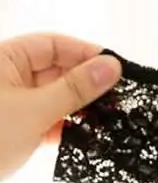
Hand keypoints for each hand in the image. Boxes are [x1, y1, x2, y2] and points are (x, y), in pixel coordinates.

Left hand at [0, 32, 121, 180]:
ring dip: (82, 109)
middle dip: (88, 84)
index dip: (86, 54)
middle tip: (121, 99)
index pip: (53, 45)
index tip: (117, 69)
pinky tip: (88, 138)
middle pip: (58, 71)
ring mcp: (14, 104)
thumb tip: (112, 66)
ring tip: (110, 120)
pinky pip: (51, 120)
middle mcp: (8, 77)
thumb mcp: (35, 110)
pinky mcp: (19, 128)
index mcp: (4, 58)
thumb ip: (75, 89)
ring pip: (57, 98)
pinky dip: (69, 127)